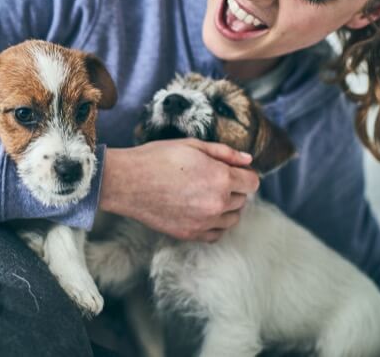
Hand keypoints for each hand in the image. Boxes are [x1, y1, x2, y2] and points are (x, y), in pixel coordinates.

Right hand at [99, 138, 258, 241]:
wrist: (127, 182)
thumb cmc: (157, 158)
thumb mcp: (193, 145)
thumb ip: (225, 153)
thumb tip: (248, 159)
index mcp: (221, 178)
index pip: (252, 182)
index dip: (245, 174)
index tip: (234, 171)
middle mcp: (217, 202)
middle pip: (243, 200)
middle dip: (234, 189)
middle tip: (213, 179)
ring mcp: (204, 222)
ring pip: (232, 219)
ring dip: (226, 207)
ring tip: (207, 195)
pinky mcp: (190, 234)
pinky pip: (216, 234)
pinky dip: (215, 224)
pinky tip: (202, 212)